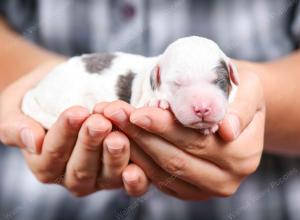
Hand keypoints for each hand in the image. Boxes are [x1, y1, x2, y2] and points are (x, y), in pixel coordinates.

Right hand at [0, 62, 148, 196]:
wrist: (67, 90)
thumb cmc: (40, 99)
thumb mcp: (15, 109)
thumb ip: (16, 127)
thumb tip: (31, 141)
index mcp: (45, 164)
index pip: (53, 153)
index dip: (64, 134)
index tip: (76, 113)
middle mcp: (72, 176)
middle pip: (81, 166)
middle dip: (90, 143)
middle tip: (99, 122)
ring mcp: (99, 177)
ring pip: (107, 175)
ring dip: (114, 156)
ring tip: (119, 135)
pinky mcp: (122, 173)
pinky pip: (130, 183)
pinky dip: (135, 180)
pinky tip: (137, 169)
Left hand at [98, 69, 264, 199]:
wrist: (234, 113)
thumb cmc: (236, 95)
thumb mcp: (248, 90)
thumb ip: (240, 108)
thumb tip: (227, 130)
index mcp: (243, 153)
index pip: (196, 140)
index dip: (164, 127)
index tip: (137, 112)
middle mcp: (226, 179)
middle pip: (175, 159)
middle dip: (140, 135)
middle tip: (113, 113)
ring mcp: (205, 189)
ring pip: (162, 172)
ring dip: (133, 148)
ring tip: (110, 123)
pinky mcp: (187, 191)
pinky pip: (157, 180)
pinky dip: (137, 161)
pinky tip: (120, 140)